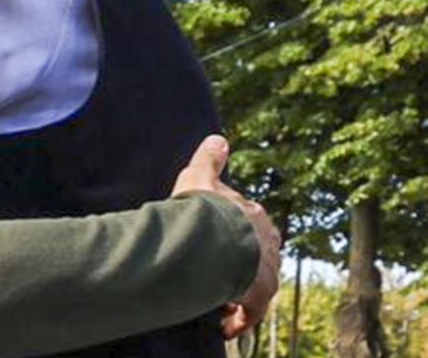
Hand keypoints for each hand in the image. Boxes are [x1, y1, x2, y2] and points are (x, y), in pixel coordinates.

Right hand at [170, 135, 280, 338]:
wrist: (213, 239)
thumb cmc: (204, 208)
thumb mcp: (199, 177)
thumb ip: (208, 160)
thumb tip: (219, 138)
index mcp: (254, 215)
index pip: (249, 225)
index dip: (233, 234)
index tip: (217, 244)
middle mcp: (266, 242)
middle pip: (256, 255)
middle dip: (240, 265)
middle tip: (217, 274)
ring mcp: (265, 269)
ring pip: (254, 284)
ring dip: (239, 292)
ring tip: (218, 303)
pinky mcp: (260, 295)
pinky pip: (251, 311)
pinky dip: (240, 319)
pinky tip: (226, 327)